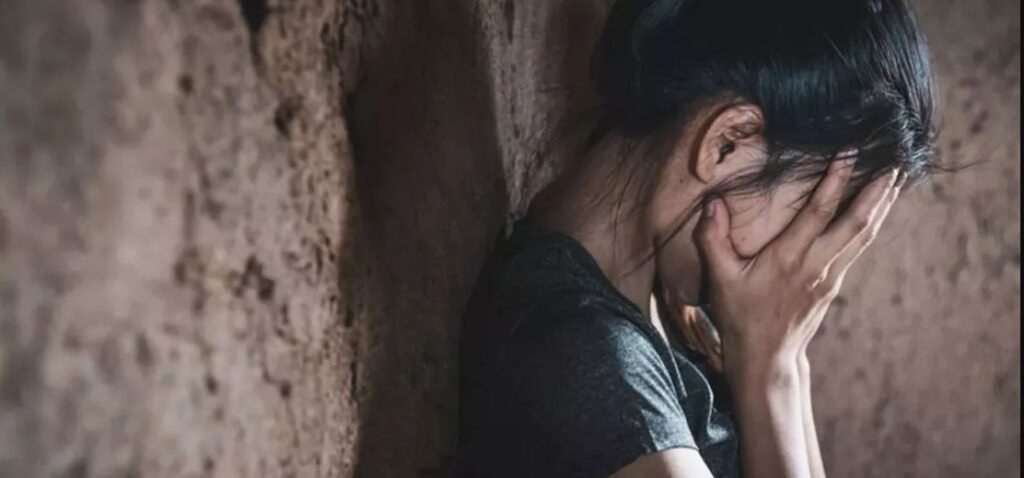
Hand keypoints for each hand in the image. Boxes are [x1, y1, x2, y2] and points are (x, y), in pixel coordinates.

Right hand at [695, 160, 902, 372]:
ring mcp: (830, 276)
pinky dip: (871, 224)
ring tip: (895, 178)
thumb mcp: (720, 279)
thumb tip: (713, 203)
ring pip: (863, 235)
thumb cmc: (741, 316)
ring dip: (881, 206)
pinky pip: (858, 246)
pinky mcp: (834, 283)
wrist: (767, 356)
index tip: (849, 153)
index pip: (818, 213)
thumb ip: (712, 239)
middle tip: (895, 162)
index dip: (835, 181)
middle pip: (856, 223)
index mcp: (789, 259)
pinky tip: (877, 211)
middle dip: (876, 192)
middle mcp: (816, 265)